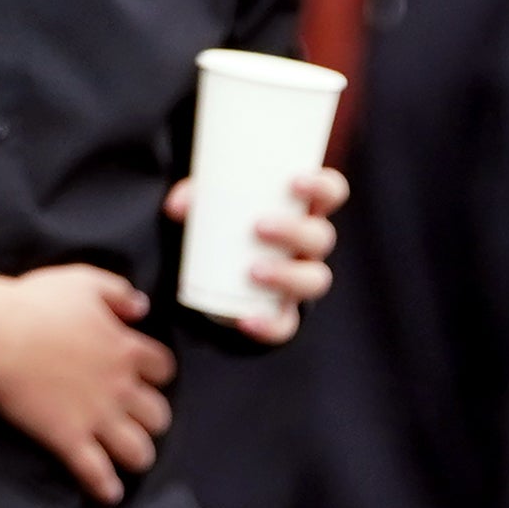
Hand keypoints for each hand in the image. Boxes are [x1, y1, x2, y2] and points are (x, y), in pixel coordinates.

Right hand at [0, 259, 171, 494]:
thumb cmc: (35, 303)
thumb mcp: (84, 281)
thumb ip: (118, 292)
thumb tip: (142, 308)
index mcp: (125, 349)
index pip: (164, 368)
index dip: (158, 373)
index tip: (147, 375)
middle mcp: (119, 388)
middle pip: (159, 414)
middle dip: (153, 418)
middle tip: (138, 418)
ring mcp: (96, 417)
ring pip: (138, 449)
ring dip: (138, 454)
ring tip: (130, 456)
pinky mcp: (69, 439)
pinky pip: (96, 472)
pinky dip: (105, 486)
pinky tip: (110, 494)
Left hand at [163, 160, 346, 346]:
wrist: (219, 271)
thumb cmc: (227, 222)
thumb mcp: (214, 201)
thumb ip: (197, 196)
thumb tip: (177, 206)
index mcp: (303, 209)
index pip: (332, 191)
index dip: (322, 186)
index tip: (294, 182)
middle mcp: (309, 245)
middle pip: (321, 237)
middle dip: (295, 231)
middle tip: (258, 227)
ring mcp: (300, 279)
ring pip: (315, 280)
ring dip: (288, 275)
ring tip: (253, 272)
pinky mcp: (283, 312)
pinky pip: (286, 324)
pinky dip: (269, 325)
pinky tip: (247, 320)